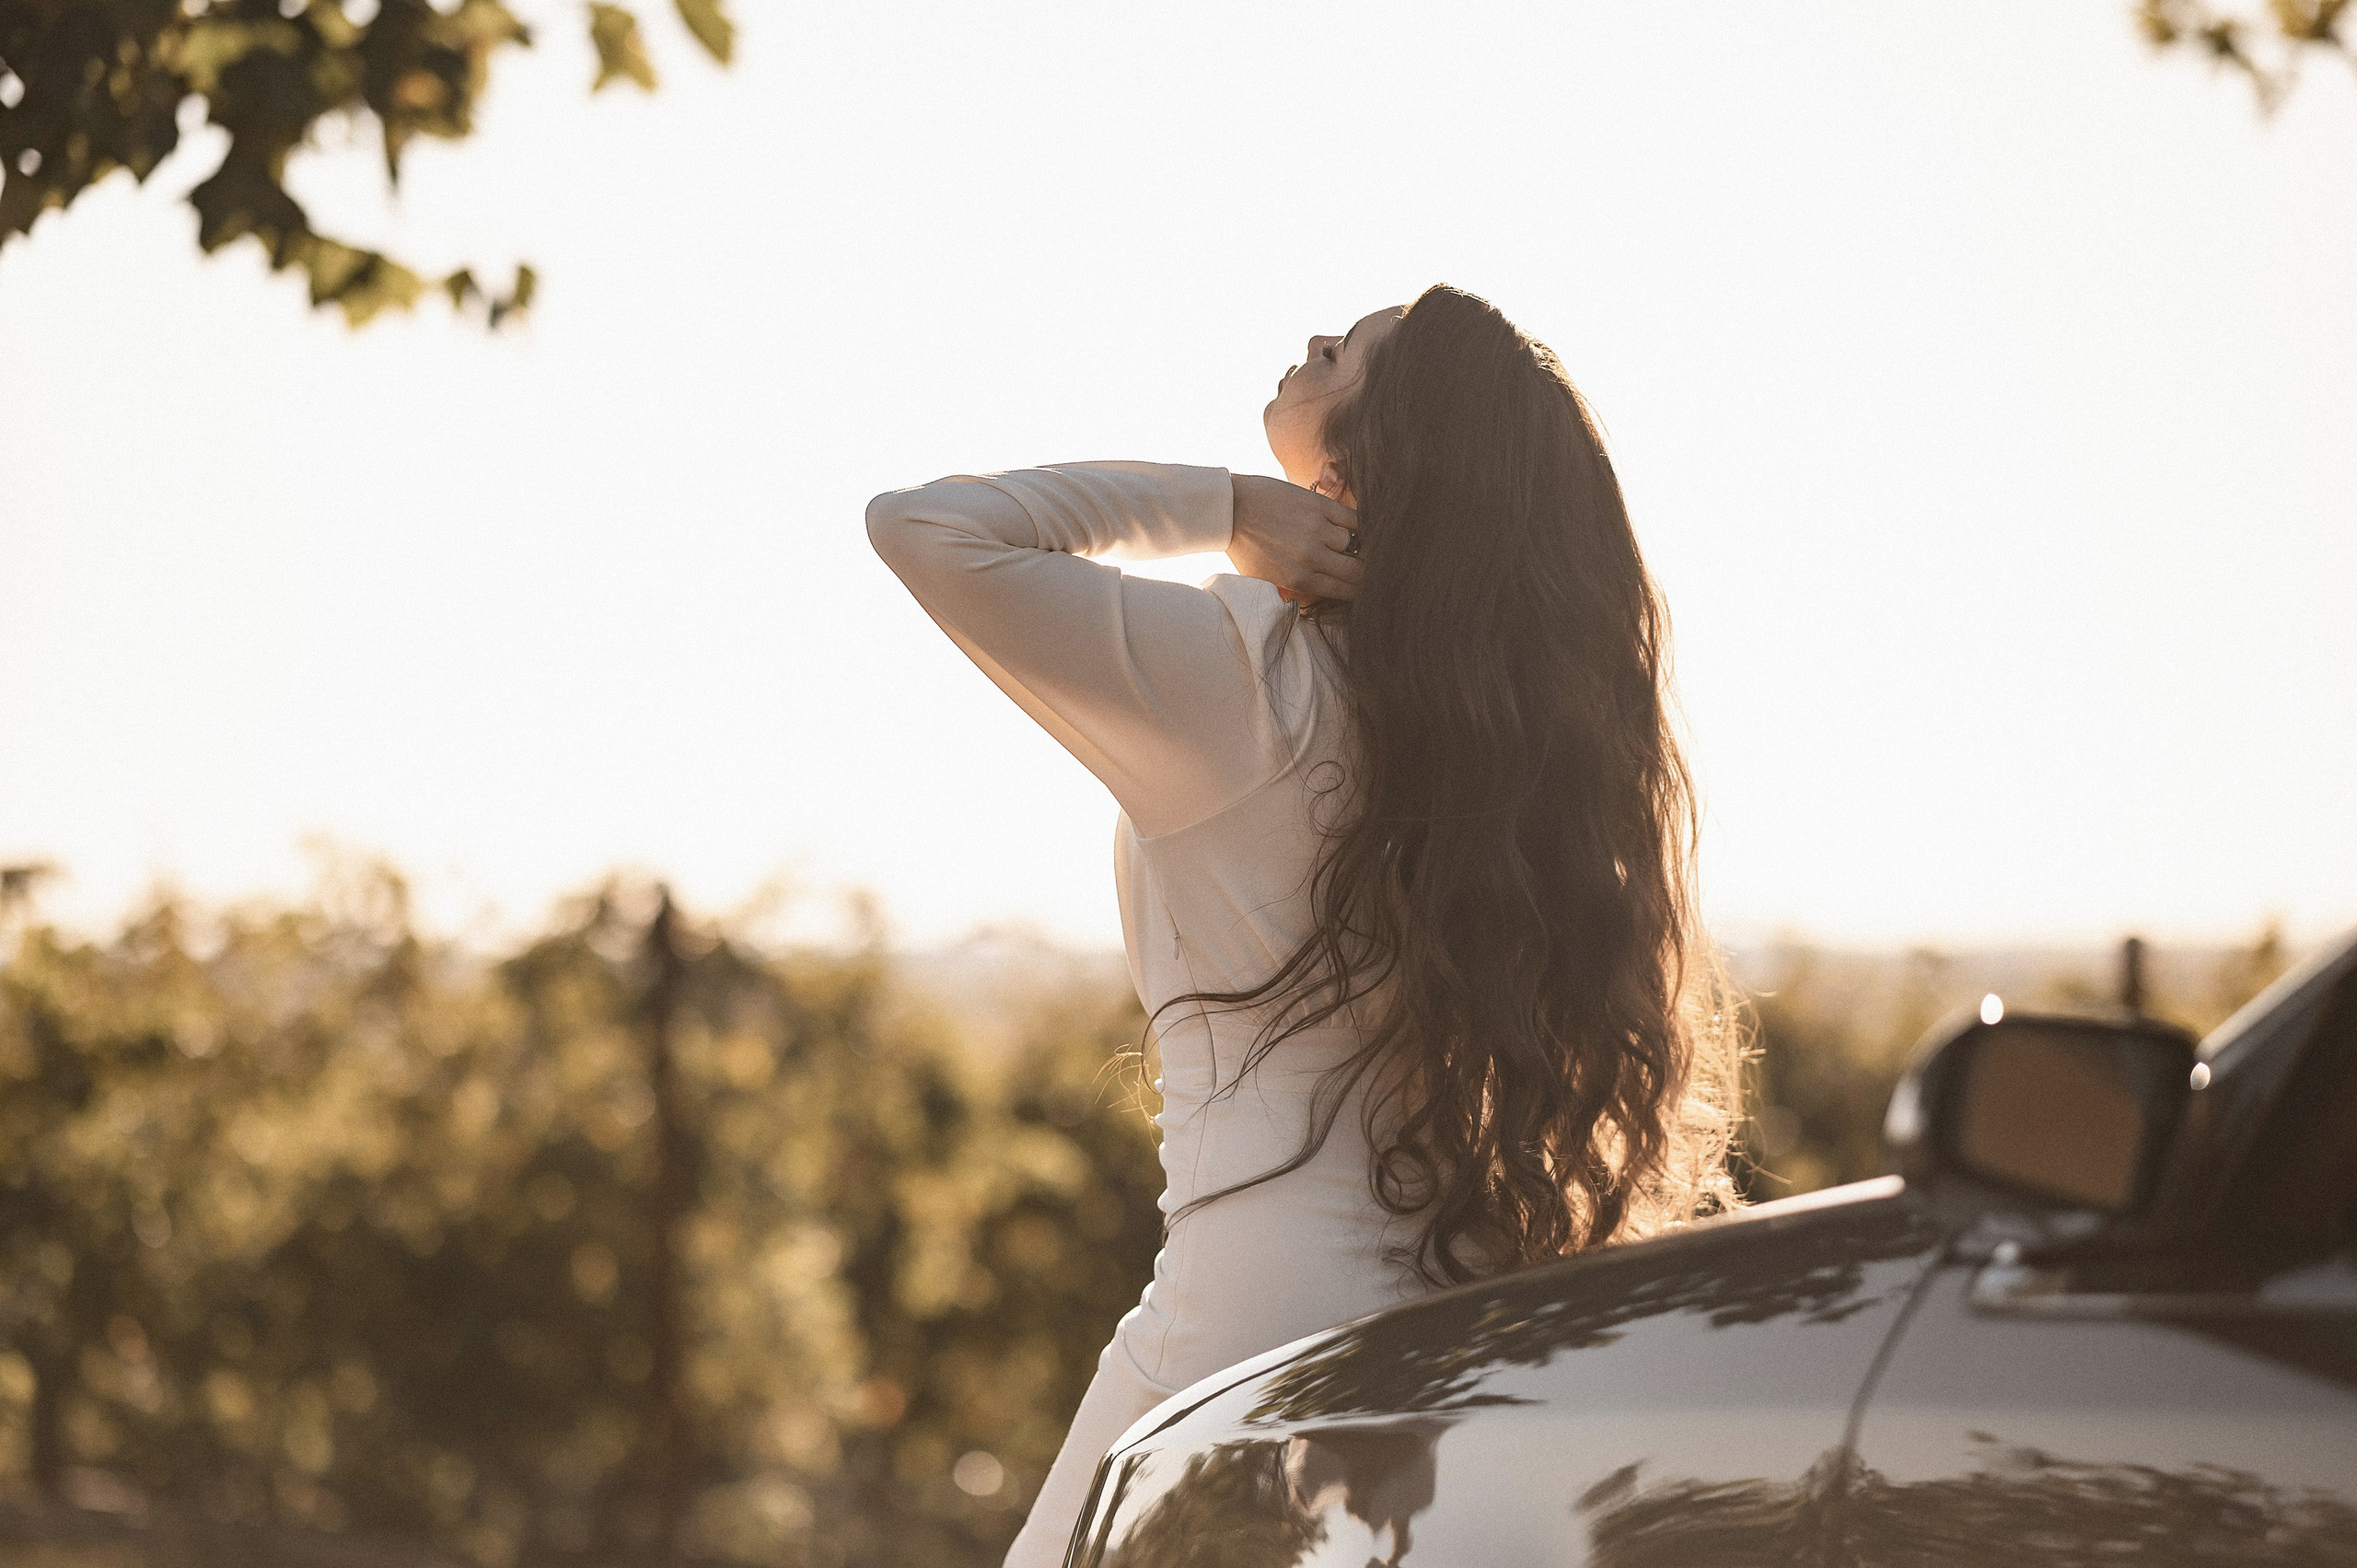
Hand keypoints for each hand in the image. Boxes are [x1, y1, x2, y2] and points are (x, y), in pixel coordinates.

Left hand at [1227, 473, 1362, 612]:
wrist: (1230, 508)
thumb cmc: (1245, 547)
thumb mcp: (1262, 581)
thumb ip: (1289, 593)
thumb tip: (1316, 603)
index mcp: (1298, 580)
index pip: (1346, 592)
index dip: (1360, 592)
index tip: (1366, 588)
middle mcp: (1311, 557)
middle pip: (1358, 571)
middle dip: (1367, 573)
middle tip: (1372, 569)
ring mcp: (1317, 530)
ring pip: (1358, 544)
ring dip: (1362, 547)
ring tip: (1364, 547)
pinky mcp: (1318, 506)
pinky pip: (1353, 518)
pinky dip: (1362, 525)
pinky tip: (1362, 528)